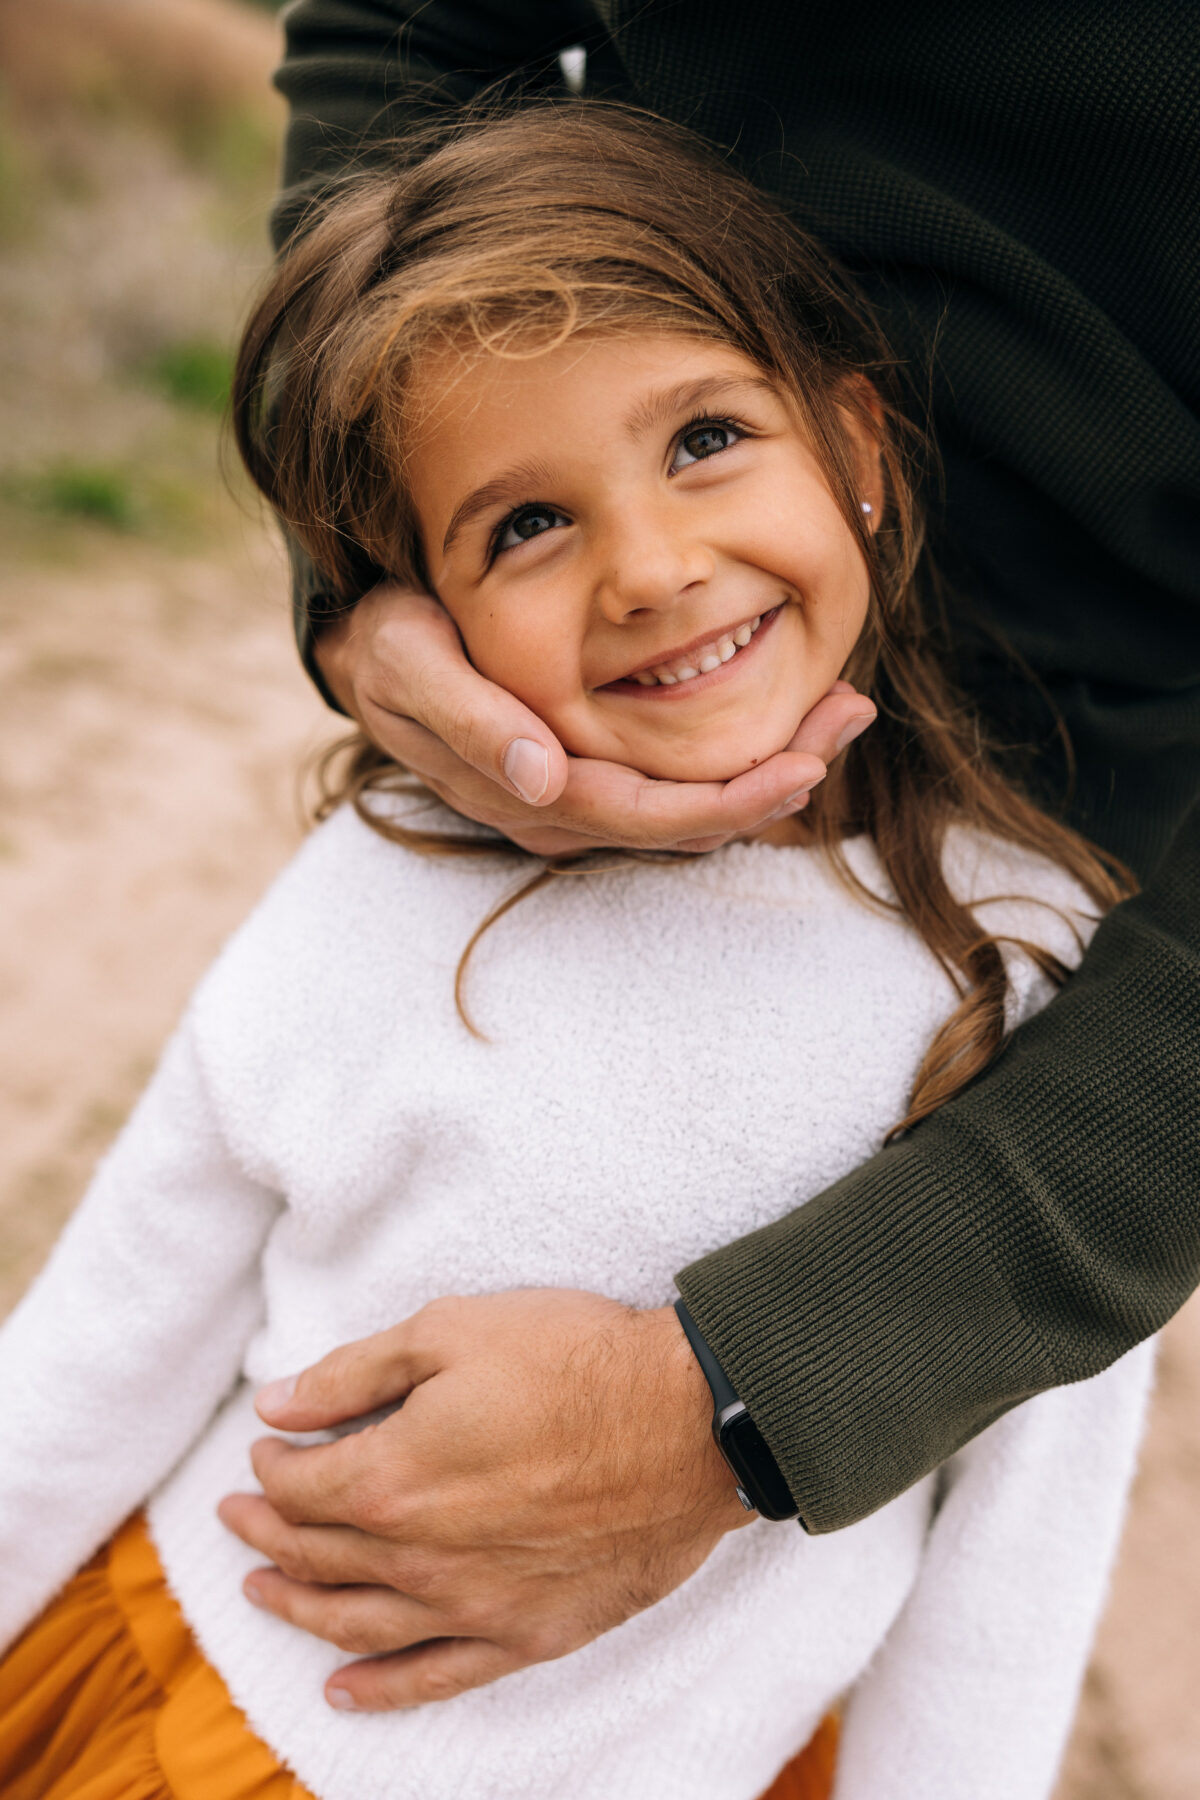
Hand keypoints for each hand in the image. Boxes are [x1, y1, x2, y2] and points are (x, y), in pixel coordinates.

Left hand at [217, 1290, 749, 1710]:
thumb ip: (355, 1372)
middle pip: (315, 1555)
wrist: (689, 1422)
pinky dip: (379, 1690)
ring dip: (298, 1607)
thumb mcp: (454, 1330)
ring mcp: (472, 1605)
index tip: (267, 1448)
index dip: (270, 1465)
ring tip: (263, 1590)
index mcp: (392, 1476)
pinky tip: (342, 1691)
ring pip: (356, 1623)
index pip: (299, 1485)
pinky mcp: (525, 1635)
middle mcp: (418, 1556)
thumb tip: (277, 1405)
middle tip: (238, 1518)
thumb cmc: (574, 1360)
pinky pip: (434, 1677)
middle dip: (266, 1533)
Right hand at [316, 583, 874, 854]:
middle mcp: (560, 813)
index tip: (807, 760)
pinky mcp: (589, 777)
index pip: (648, 816)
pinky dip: (735, 757)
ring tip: (842, 711)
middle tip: (854, 714)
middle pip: (688, 823)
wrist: (364, 649)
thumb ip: (472, 718)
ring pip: (691, 811)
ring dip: (769, 769)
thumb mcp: (411, 661)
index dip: (731, 798)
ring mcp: (577, 801)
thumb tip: (542, 776)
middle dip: (777, 780)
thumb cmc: (390, 642)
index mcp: (526, 793)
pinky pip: (675, 785)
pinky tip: (782, 716)